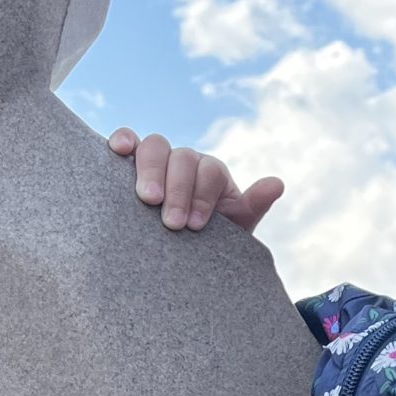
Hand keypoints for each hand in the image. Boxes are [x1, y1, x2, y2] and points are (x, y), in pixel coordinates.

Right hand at [108, 128, 283, 233]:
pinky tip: (118, 151)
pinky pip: (126, 142)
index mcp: (212, 174)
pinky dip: (122, 140)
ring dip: (150, 170)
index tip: (195, 225)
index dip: (202, 195)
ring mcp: (158, 160)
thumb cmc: (209, 242)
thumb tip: (277, 183)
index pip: (210, 172)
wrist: (182, 254)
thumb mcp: (234, 229)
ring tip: (146, 199)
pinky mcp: (129, 164)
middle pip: (182, 157)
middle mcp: (186, 161)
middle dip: (178, 188)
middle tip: (172, 223)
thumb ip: (253, 206)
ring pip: (154, 146)